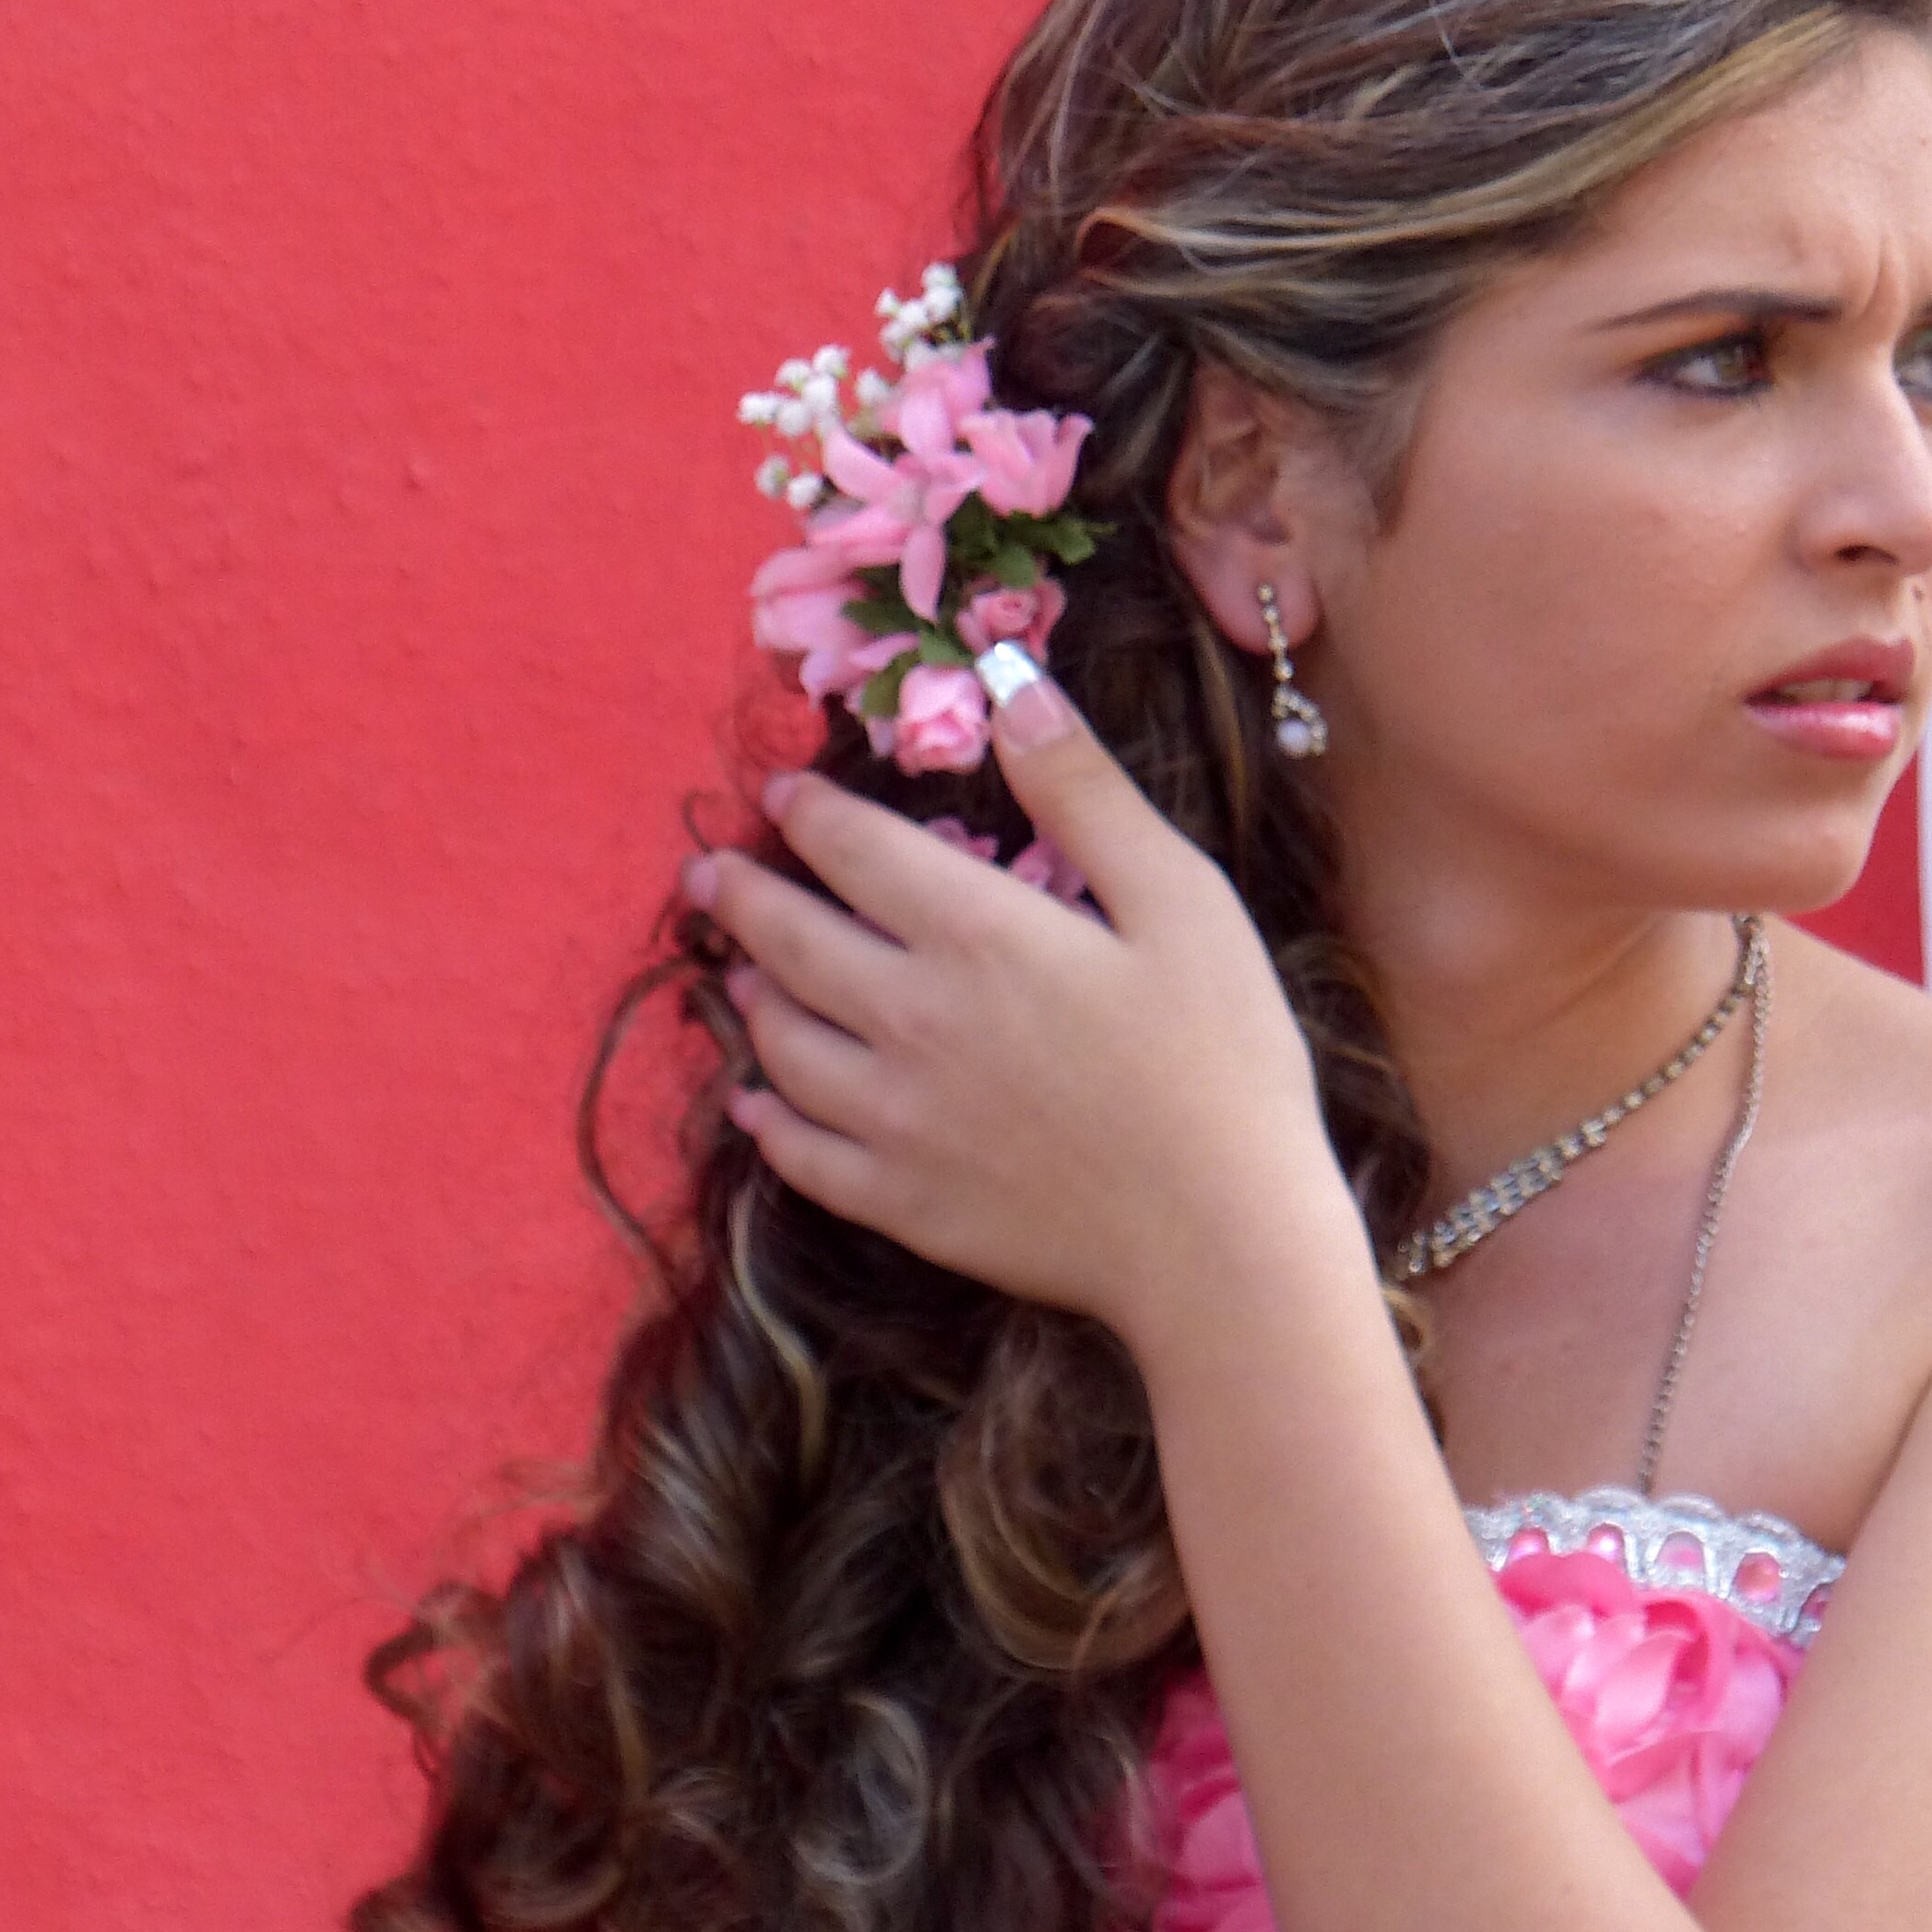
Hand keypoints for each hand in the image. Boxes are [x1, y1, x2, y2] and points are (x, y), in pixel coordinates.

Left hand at [683, 670, 1358, 1345]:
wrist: (1222, 1243)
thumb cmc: (1223, 1060)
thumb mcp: (1181, 900)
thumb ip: (1086, 793)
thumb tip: (1012, 688)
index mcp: (976, 934)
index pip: (855, 851)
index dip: (808, 814)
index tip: (779, 793)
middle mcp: (909, 1020)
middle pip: (790, 942)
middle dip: (741, 896)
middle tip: (708, 872)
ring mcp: (895, 1120)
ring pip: (781, 1045)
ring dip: (748, 998)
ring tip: (733, 974)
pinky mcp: (902, 1203)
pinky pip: (799, 1155)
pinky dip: (765, 1119)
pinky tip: (755, 1105)